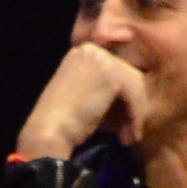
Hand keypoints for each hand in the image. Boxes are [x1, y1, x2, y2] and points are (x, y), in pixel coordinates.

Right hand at [14, 44, 149, 159]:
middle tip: (129, 133)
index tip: (120, 125)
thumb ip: (106, 91)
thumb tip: (137, 98)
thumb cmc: (64, 122)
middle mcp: (92, 50)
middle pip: (128, 76)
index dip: (123, 100)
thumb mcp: (86, 98)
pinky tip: (129, 136)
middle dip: (131, 107)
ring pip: (135, 86)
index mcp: (83, 53)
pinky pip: (134, 95)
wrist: (50, 130)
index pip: (117, 71)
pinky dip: (135, 117)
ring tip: (129, 137)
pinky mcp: (110, 74)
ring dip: (135, 114)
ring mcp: (101, 59)